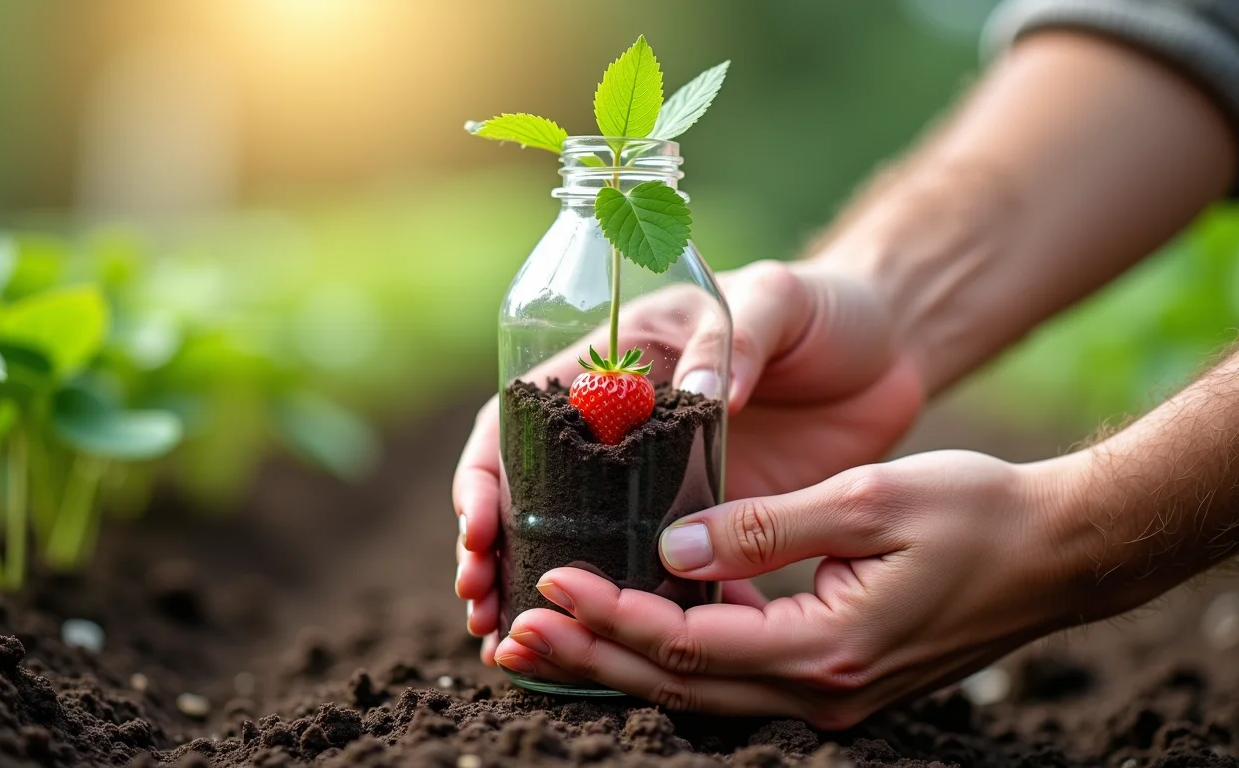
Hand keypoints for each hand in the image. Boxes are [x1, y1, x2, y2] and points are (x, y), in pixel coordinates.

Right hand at [454, 260, 925, 660]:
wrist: (884, 353)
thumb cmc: (817, 309)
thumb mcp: (773, 300)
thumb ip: (735, 337)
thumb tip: (704, 394)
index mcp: (612, 369)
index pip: (519, 421)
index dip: (486, 475)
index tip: (482, 528)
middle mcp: (621, 437)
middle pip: (531, 498)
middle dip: (495, 555)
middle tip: (481, 608)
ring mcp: (662, 487)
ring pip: (585, 548)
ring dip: (545, 594)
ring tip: (516, 644)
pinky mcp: (712, 527)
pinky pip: (663, 579)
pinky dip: (637, 617)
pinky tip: (618, 660)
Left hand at [494, 449, 1090, 726]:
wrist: (1058, 551)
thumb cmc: (976, 514)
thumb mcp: (866, 501)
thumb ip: (763, 529)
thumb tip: (672, 544)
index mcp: (827, 652)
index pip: (688, 644)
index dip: (611, 616)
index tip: (548, 584)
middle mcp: (821, 694)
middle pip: (677, 686)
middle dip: (590, 658)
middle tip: (509, 635)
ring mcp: (828, 696)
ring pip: (699, 689)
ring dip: (621, 662)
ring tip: (548, 640)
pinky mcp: (834, 679)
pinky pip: (734, 676)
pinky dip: (675, 655)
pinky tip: (633, 629)